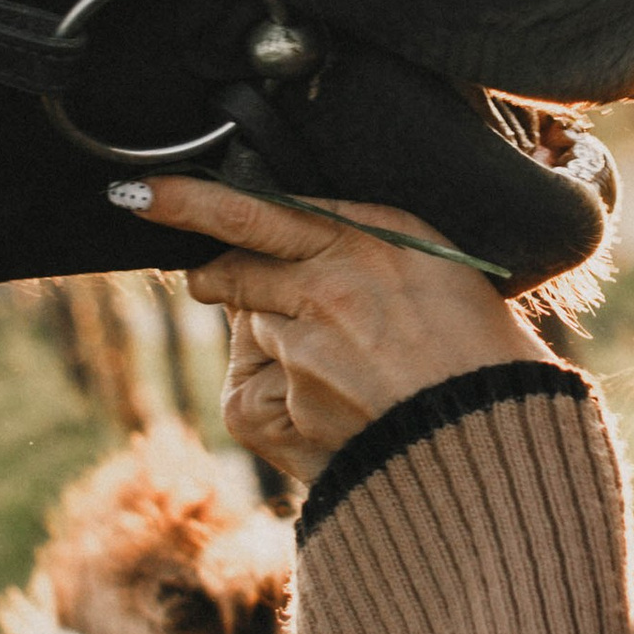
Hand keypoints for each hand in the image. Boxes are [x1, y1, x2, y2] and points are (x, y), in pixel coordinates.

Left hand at [135, 172, 556, 487]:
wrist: (494, 440)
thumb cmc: (479, 351)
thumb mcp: (434, 266)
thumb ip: (360, 242)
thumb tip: (293, 238)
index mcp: (367, 242)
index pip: (254, 212)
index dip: (189, 202)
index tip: (139, 193)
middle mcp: (328, 286)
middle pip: (233, 271)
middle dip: (219, 277)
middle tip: (225, 285)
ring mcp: (303, 349)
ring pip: (256, 330)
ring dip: (279, 342)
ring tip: (349, 368)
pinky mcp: (289, 404)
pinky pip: (262, 387)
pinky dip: (289, 395)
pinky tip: (343, 405)